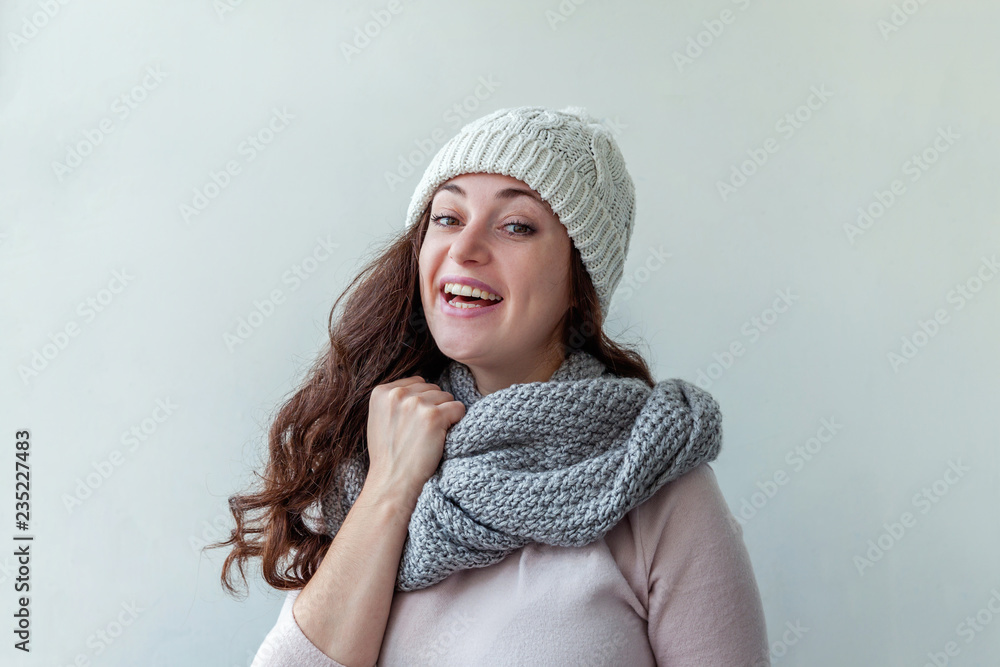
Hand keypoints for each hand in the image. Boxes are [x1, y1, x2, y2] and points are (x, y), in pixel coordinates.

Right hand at [363, 375, 465, 503]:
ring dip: (445, 415)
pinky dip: (457, 422)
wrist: (392, 483)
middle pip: (433, 388)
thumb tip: (421, 384)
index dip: (422, 402)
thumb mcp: (380, 419)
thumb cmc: (388, 456)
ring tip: (431, 436)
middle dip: (434, 407)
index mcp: (381, 392)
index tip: (415, 423)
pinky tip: (443, 437)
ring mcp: (416, 404)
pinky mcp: (434, 416)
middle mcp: (397, 394)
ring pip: (447, 397)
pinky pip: (459, 408)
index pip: (417, 382)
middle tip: (423, 432)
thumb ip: (395, 400)